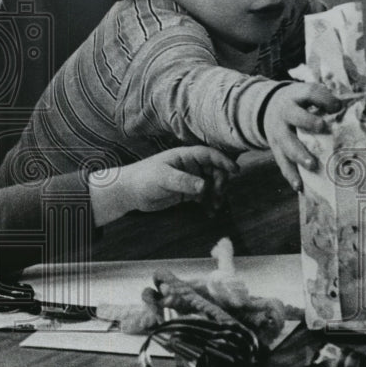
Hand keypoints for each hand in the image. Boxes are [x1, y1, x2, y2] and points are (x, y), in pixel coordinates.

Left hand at [90, 146, 239, 223]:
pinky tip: (210, 212)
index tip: (236, 171)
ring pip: (211, 184)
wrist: (130, 192)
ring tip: (214, 206)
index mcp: (184, 156)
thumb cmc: (144, 178)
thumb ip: (183, 181)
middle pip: (214, 169)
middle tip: (219, 195)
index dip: (224, 160)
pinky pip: (204, 195)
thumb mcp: (163, 178)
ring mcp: (189, 179)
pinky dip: (209, 202)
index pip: (209, 154)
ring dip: (216, 194)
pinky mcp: (186, 192)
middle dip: (220, 181)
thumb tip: (204, 185)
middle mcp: (190, 166)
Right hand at [262, 83, 340, 191]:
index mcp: (297, 96)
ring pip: (287, 143)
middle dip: (307, 121)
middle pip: (295, 116)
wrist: (267, 108)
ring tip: (311, 165)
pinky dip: (290, 175)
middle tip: (321, 127)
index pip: (310, 93)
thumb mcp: (307, 95)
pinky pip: (282, 162)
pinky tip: (299, 186)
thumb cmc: (299, 104)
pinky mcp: (275, 148)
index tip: (338, 106)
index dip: (323, 98)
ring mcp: (278, 132)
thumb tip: (355, 111)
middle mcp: (285, 113)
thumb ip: (326, 101)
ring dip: (299, 154)